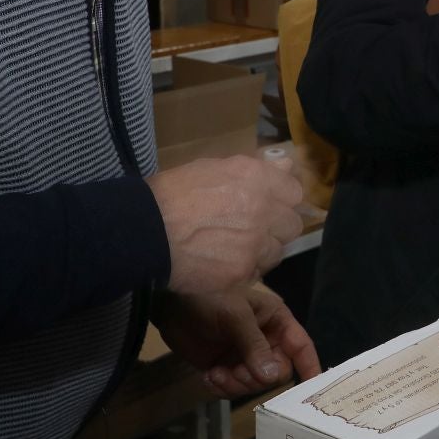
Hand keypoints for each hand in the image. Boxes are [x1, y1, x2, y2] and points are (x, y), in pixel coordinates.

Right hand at [148, 154, 304, 295]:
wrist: (143, 231)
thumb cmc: (172, 193)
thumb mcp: (212, 168)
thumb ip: (255, 169)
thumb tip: (287, 166)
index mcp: (256, 178)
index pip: (294, 192)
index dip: (282, 200)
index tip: (269, 205)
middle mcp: (263, 210)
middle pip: (292, 225)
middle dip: (276, 227)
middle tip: (252, 229)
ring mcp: (254, 244)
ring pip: (277, 251)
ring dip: (262, 250)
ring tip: (235, 248)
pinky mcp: (242, 272)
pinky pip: (257, 272)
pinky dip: (245, 269)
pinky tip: (224, 263)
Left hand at [154, 284, 321, 396]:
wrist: (169, 304)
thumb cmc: (209, 298)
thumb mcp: (235, 316)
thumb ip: (254, 346)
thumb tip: (273, 376)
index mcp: (276, 321)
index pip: (300, 346)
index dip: (310, 366)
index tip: (313, 388)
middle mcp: (265, 341)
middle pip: (277, 373)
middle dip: (256, 378)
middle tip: (234, 372)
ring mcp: (244, 356)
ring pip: (255, 385)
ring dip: (236, 385)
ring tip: (216, 374)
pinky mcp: (225, 368)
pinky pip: (233, 389)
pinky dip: (222, 388)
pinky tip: (209, 377)